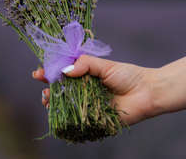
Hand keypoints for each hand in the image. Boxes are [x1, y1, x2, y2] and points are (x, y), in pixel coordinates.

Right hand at [32, 54, 160, 124]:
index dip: (49, 74)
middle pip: (60, 92)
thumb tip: (65, 70)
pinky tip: (60, 116)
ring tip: (48, 100)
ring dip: (54, 105)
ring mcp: (89, 106)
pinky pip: (78, 121)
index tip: (38, 74)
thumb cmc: (128, 76)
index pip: (62, 74)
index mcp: (85, 76)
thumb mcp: (105, 65)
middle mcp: (84, 91)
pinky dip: (67, 120)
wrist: (147, 92)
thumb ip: (85, 64)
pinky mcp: (95, 120)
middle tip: (44, 90)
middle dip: (48, 91)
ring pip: (66, 107)